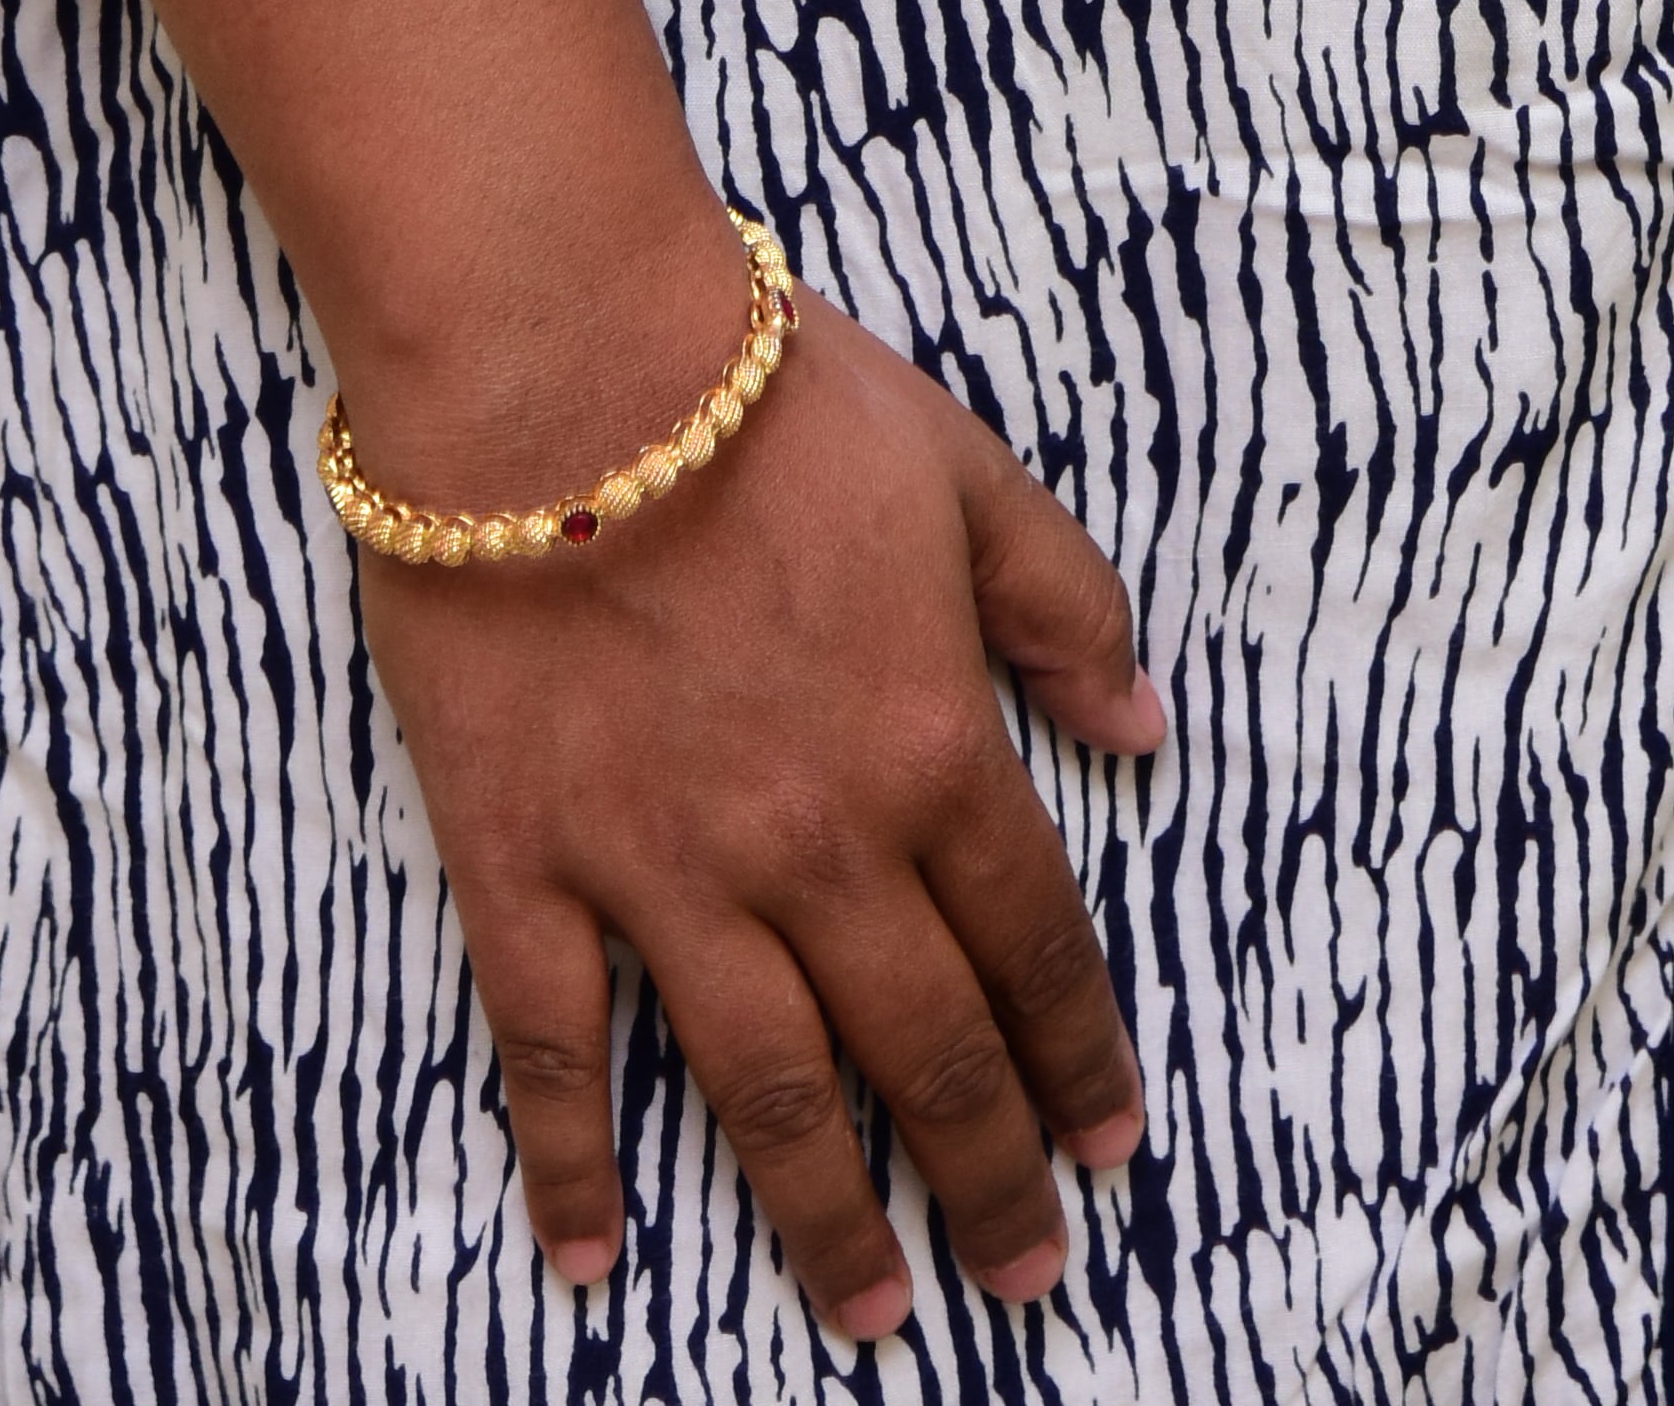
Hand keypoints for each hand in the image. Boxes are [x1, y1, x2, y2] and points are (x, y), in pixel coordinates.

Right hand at [351, 260, 1163, 1346]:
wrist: (563, 363)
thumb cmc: (764, 395)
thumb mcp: (961, 471)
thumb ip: (1060, 603)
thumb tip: (1145, 726)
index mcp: (929, 747)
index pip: (1031, 943)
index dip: (1079, 1054)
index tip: (1111, 1145)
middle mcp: (817, 844)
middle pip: (925, 1049)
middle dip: (988, 1177)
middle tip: (1025, 1279)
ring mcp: (668, 872)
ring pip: (769, 1091)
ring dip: (826, 1217)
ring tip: (870, 1315)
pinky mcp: (529, 867)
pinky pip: (554, 1049)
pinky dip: (572, 1165)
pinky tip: (592, 1261)